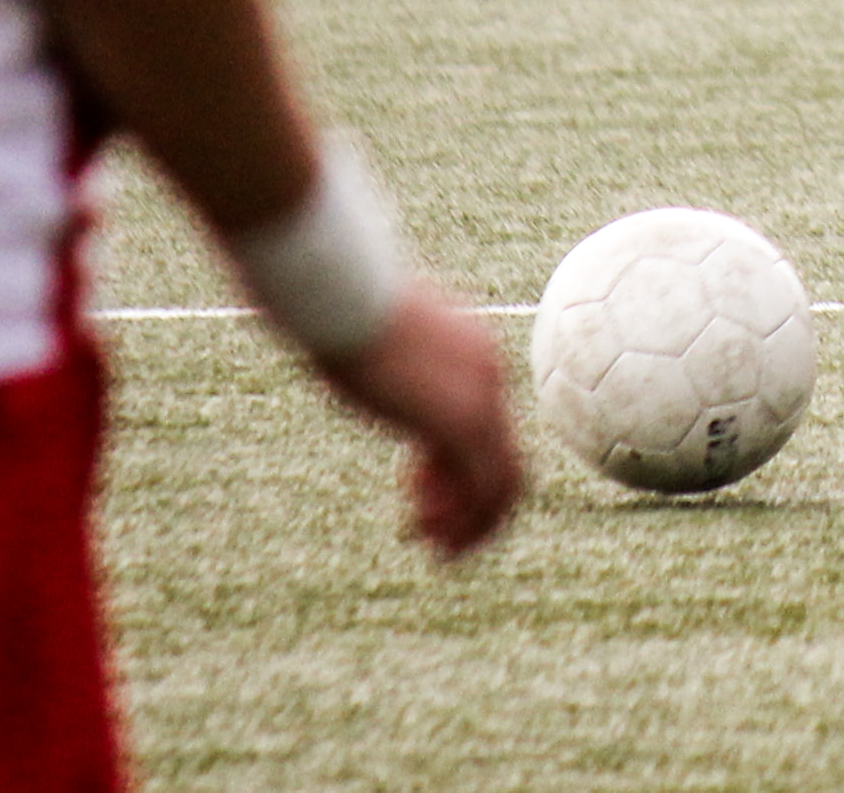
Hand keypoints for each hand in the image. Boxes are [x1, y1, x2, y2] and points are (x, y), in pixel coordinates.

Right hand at [312, 278, 525, 557]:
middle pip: (503, 456)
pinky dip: (466, 519)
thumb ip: (392, 367)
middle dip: (472, 503)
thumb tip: (374, 373)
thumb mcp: (376, 342)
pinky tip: (432, 538)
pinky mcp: (461, 420)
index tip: (416, 485)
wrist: (342, 294)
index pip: (487, 425)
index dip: (456, 466)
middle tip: (434, 533)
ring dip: (471, 521)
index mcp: (472, 353)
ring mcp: (480, 398)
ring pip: (500, 479)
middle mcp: (488, 376)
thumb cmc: (340, 310)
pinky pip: (482, 484)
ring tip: (437, 548)